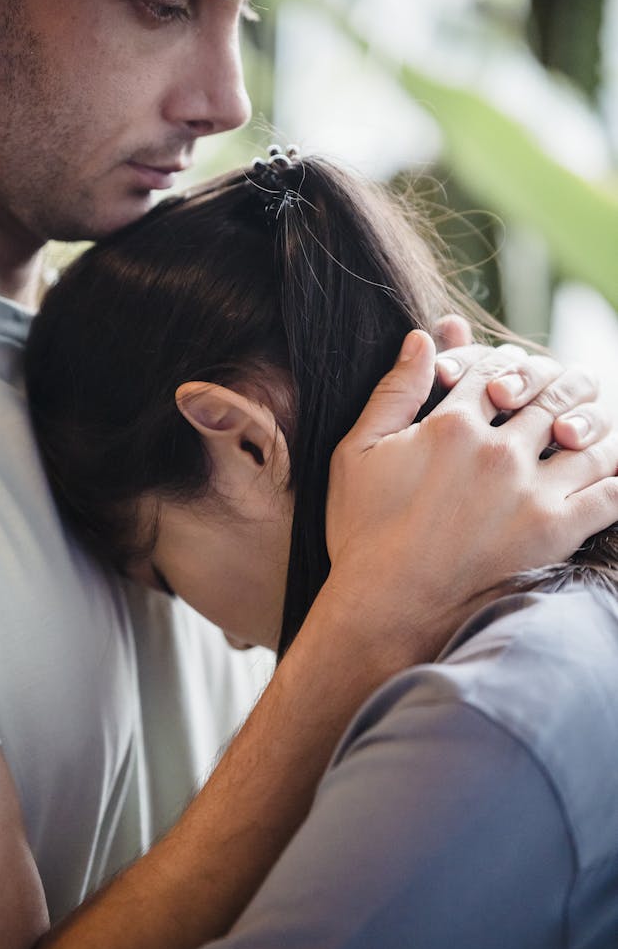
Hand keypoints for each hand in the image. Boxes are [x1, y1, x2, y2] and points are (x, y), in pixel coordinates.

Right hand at [325, 330, 617, 666]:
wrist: (386, 611)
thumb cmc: (363, 535)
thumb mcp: (356, 454)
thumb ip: (393, 391)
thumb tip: (423, 337)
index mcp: (451, 426)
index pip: (495, 370)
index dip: (503, 366)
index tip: (506, 381)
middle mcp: (498, 451)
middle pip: (547, 394)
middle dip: (554, 386)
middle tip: (557, 394)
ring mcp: (531, 491)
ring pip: (588, 436)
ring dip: (593, 425)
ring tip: (587, 430)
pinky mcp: (557, 531)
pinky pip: (611, 493)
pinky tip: (616, 470)